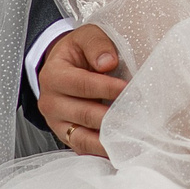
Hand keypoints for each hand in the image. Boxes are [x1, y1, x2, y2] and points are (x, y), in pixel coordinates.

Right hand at [39, 25, 123, 157]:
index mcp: (53, 76)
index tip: (128, 88)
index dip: (106, 87)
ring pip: (83, 137)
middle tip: (138, 117)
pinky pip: (84, 148)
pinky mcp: (67, 136)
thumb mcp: (85, 37)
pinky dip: (102, 151)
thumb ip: (96, 45)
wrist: (62, 66)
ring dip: (109, 139)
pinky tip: (121, 149)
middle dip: (113, 117)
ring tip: (133, 138)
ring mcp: (57, 123)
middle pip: (84, 114)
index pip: (82, 84)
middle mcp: (51, 102)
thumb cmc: (77, 52)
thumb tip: (108, 63)